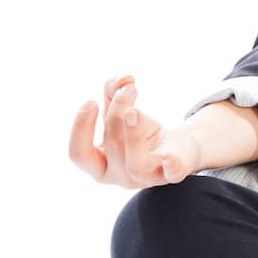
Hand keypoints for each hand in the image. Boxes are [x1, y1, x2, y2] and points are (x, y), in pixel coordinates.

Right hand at [69, 74, 203, 189]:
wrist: (178, 148)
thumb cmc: (142, 133)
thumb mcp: (123, 114)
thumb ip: (114, 95)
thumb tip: (120, 79)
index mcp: (100, 165)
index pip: (79, 154)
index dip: (80, 129)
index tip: (90, 101)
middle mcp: (120, 176)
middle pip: (112, 145)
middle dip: (118, 112)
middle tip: (128, 88)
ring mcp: (146, 178)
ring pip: (136, 163)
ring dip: (134, 133)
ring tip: (137, 110)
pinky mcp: (172, 175)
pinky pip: (171, 175)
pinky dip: (171, 167)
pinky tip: (170, 157)